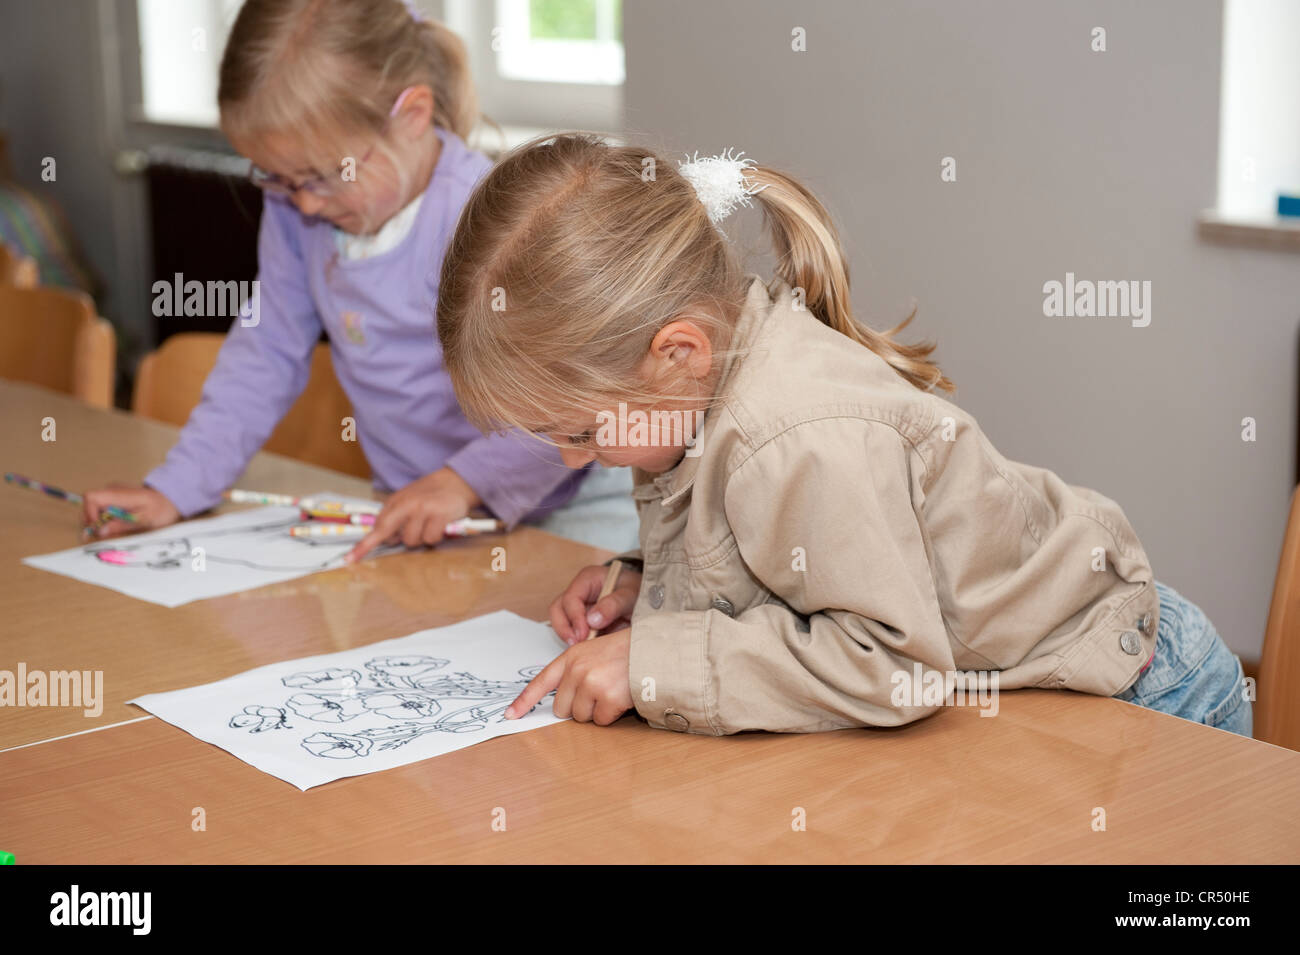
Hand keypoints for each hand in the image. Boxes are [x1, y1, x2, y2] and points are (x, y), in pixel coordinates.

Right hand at [81, 485, 180, 538]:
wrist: (172, 499)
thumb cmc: (161, 509)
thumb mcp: (144, 520)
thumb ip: (122, 525)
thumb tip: (100, 531)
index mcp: (119, 493)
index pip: (91, 498)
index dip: (89, 514)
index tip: (98, 529)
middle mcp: (112, 490)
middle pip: (89, 504)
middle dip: (92, 521)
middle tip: (103, 535)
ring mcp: (113, 493)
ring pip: (94, 508)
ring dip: (98, 522)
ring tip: (112, 531)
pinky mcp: (115, 498)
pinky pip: (102, 509)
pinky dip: (104, 519)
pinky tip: (116, 526)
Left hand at [345, 467, 480, 562]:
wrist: (456, 481)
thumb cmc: (430, 494)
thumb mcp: (407, 499)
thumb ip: (393, 516)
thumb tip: (385, 538)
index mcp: (396, 502)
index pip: (377, 527)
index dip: (364, 546)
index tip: (350, 559)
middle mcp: (407, 505)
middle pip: (393, 537)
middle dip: (400, 539)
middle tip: (415, 528)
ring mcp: (423, 510)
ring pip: (413, 541)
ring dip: (421, 537)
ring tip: (430, 523)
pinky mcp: (439, 515)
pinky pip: (431, 539)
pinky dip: (436, 536)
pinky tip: (440, 525)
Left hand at [505, 629, 632, 724]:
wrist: (655, 649)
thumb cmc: (626, 652)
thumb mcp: (594, 651)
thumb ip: (575, 671)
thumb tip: (560, 703)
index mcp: (571, 657)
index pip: (541, 682)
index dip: (524, 702)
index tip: (510, 715)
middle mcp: (577, 670)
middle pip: (561, 708)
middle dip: (577, 707)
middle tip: (598, 692)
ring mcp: (592, 685)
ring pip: (581, 717)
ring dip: (597, 710)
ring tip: (613, 690)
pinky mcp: (609, 699)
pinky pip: (602, 721)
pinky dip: (612, 714)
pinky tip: (623, 696)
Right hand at [549, 563, 642, 643]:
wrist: (648, 599)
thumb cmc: (638, 591)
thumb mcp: (630, 595)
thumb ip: (613, 605)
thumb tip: (592, 620)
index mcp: (588, 579)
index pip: (570, 598)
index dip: (574, 617)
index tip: (583, 634)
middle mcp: (579, 592)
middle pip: (558, 610)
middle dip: (564, 628)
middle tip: (577, 644)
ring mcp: (579, 608)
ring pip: (561, 622)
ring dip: (568, 636)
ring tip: (582, 649)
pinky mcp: (583, 622)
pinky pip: (572, 633)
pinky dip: (577, 642)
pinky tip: (589, 650)